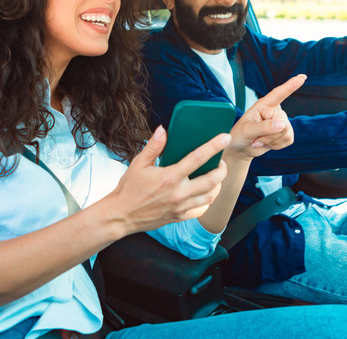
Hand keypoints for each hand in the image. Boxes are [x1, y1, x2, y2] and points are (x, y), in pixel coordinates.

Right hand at [106, 127, 230, 233]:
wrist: (121, 215)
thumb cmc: (129, 189)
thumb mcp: (138, 163)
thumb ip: (153, 146)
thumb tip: (163, 130)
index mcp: (170, 177)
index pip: (198, 158)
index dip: (214, 146)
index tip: (225, 138)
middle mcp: (179, 193)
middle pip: (212, 180)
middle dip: (222, 169)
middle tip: (220, 162)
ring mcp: (180, 207)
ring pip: (210, 196)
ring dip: (217, 185)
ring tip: (215, 176)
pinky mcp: (179, 217)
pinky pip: (201, 210)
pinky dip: (207, 201)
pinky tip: (204, 193)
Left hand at [227, 74, 306, 159]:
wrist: (242, 148)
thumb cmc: (240, 136)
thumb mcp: (247, 131)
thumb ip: (263, 127)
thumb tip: (282, 124)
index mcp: (263, 105)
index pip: (278, 94)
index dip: (290, 86)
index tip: (302, 78)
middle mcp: (274, 111)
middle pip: (282, 124)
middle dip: (269, 135)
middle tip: (255, 138)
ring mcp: (281, 121)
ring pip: (286, 133)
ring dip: (271, 142)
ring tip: (259, 140)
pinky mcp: (286, 132)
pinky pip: (288, 140)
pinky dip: (276, 146)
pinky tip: (266, 143)